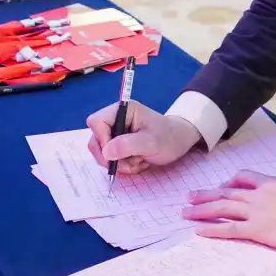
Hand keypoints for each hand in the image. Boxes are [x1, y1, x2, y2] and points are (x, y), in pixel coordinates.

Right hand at [86, 101, 200, 174]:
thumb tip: (106, 152)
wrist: (179, 142)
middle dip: (111, 157)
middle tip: (131, 163)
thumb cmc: (169, 137)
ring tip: (139, 162)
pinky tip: (138, 162)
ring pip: (102, 152)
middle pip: (96, 140)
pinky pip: (110, 159)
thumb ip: (128, 145)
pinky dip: (122, 165)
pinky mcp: (118, 144)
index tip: (116, 154)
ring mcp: (116, 132)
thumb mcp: (151, 142)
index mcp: (123, 110)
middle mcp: (116, 119)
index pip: (96, 122)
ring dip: (119, 163)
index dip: (102, 139)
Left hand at [183, 171, 275, 254]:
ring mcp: (258, 212)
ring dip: (201, 210)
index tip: (222, 187)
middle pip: (226, 192)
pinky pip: (230, 229)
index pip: (244, 177)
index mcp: (273, 182)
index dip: (230, 182)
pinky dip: (212, 229)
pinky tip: (198, 231)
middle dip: (206, 195)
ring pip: (222, 208)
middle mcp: (260, 195)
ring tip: (185, 212)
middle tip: (189, 196)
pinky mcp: (259, 230)